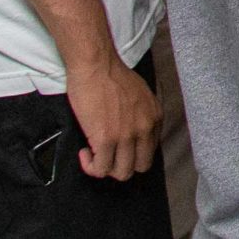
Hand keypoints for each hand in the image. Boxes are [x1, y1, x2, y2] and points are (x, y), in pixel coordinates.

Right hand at [65, 56, 160, 180]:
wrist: (96, 66)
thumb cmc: (112, 75)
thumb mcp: (140, 95)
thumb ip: (141, 116)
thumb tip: (131, 133)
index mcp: (154, 117)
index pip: (150, 151)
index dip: (132, 154)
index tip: (118, 149)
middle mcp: (144, 128)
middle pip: (140, 166)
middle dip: (122, 165)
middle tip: (107, 156)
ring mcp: (126, 136)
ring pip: (121, 172)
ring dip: (105, 167)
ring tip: (94, 154)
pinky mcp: (106, 140)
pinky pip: (100, 169)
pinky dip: (90, 166)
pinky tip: (84, 153)